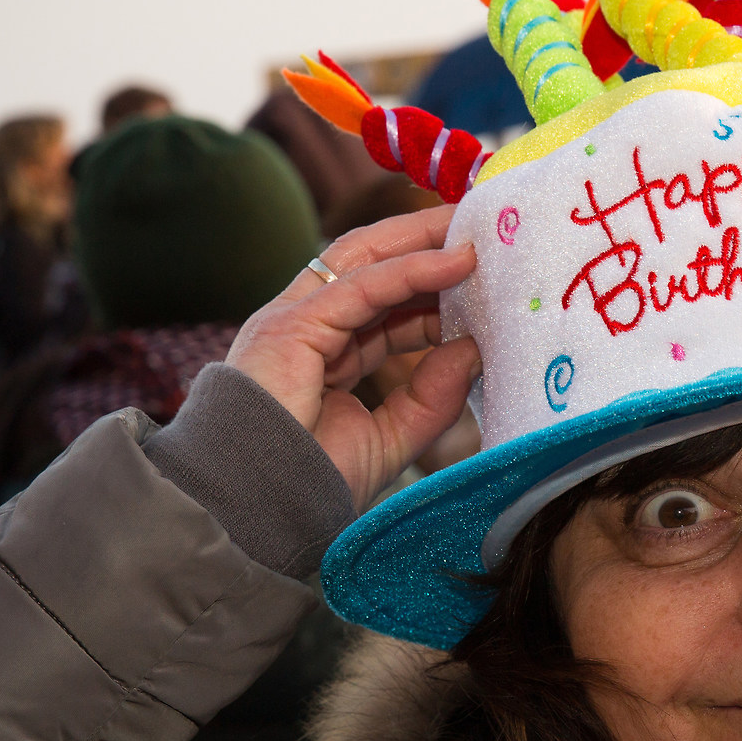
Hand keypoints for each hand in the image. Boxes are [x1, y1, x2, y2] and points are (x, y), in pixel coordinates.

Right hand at [224, 208, 481, 509]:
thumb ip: (430, 397)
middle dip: (425, 239)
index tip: (483, 276)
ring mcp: (292, 320)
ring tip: (474, 228)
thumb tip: (472, 351)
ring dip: (423, 239)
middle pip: (371, 261)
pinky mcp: (292, 326)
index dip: (431, 282)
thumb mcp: (389, 438)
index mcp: (322, 349)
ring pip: (365, 258)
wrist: (258, 514)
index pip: (381, 298)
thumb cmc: (307, 483)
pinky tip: (456, 262)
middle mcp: (305, 324)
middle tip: (482, 226)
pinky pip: (363, 285)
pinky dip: (413, 269)